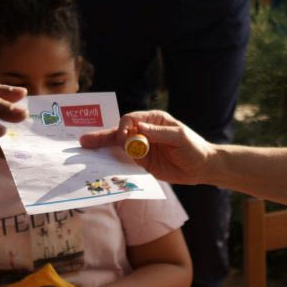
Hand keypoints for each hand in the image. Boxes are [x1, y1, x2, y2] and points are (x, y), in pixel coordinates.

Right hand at [76, 110, 217, 186]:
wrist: (202, 168)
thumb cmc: (194, 148)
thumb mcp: (179, 138)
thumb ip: (159, 134)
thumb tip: (139, 129)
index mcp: (152, 120)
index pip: (131, 119)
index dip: (123, 127)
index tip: (123, 137)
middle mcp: (144, 132)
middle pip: (119, 132)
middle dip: (102, 136)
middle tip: (84, 141)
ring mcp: (141, 148)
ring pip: (118, 147)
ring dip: (103, 149)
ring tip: (85, 150)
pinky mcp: (142, 163)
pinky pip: (125, 162)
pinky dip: (113, 163)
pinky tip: (99, 165)